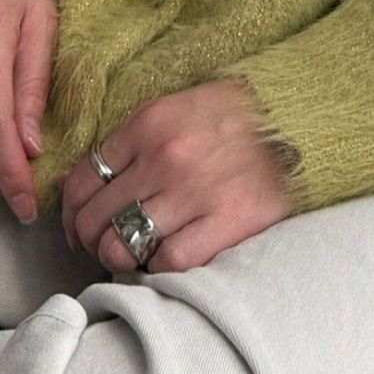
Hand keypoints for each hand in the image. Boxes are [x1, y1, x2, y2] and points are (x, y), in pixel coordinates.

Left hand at [58, 78, 297, 273]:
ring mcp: (194, 191)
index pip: (82, 179)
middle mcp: (165, 156)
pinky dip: (160, 267)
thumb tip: (84, 182)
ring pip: (122, 246)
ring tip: (132, 254)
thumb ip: (134, 139)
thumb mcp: (180, 107)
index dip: (70, 212)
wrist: (302, 118)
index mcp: (149, 122)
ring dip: (120, 258)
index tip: (77, 226)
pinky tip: (168, 256)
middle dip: (89, 240)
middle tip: (100, 246)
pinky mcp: (226, 221)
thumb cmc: (237, 116)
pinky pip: (168, 262)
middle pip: (95, 217)